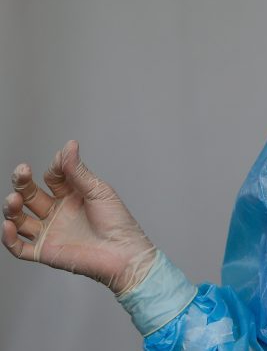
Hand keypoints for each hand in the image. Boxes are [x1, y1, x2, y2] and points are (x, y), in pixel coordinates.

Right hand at [3, 140, 155, 294]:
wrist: (124, 253)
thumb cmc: (118, 222)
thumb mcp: (98, 191)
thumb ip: (78, 171)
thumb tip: (69, 145)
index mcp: (72, 196)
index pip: (53, 177)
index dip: (54, 167)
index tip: (60, 160)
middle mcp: (57, 212)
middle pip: (30, 195)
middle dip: (22, 183)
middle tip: (21, 172)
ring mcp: (50, 232)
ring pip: (20, 219)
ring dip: (12, 208)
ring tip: (14, 199)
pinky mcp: (45, 251)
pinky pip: (19, 247)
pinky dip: (8, 238)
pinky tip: (8, 225)